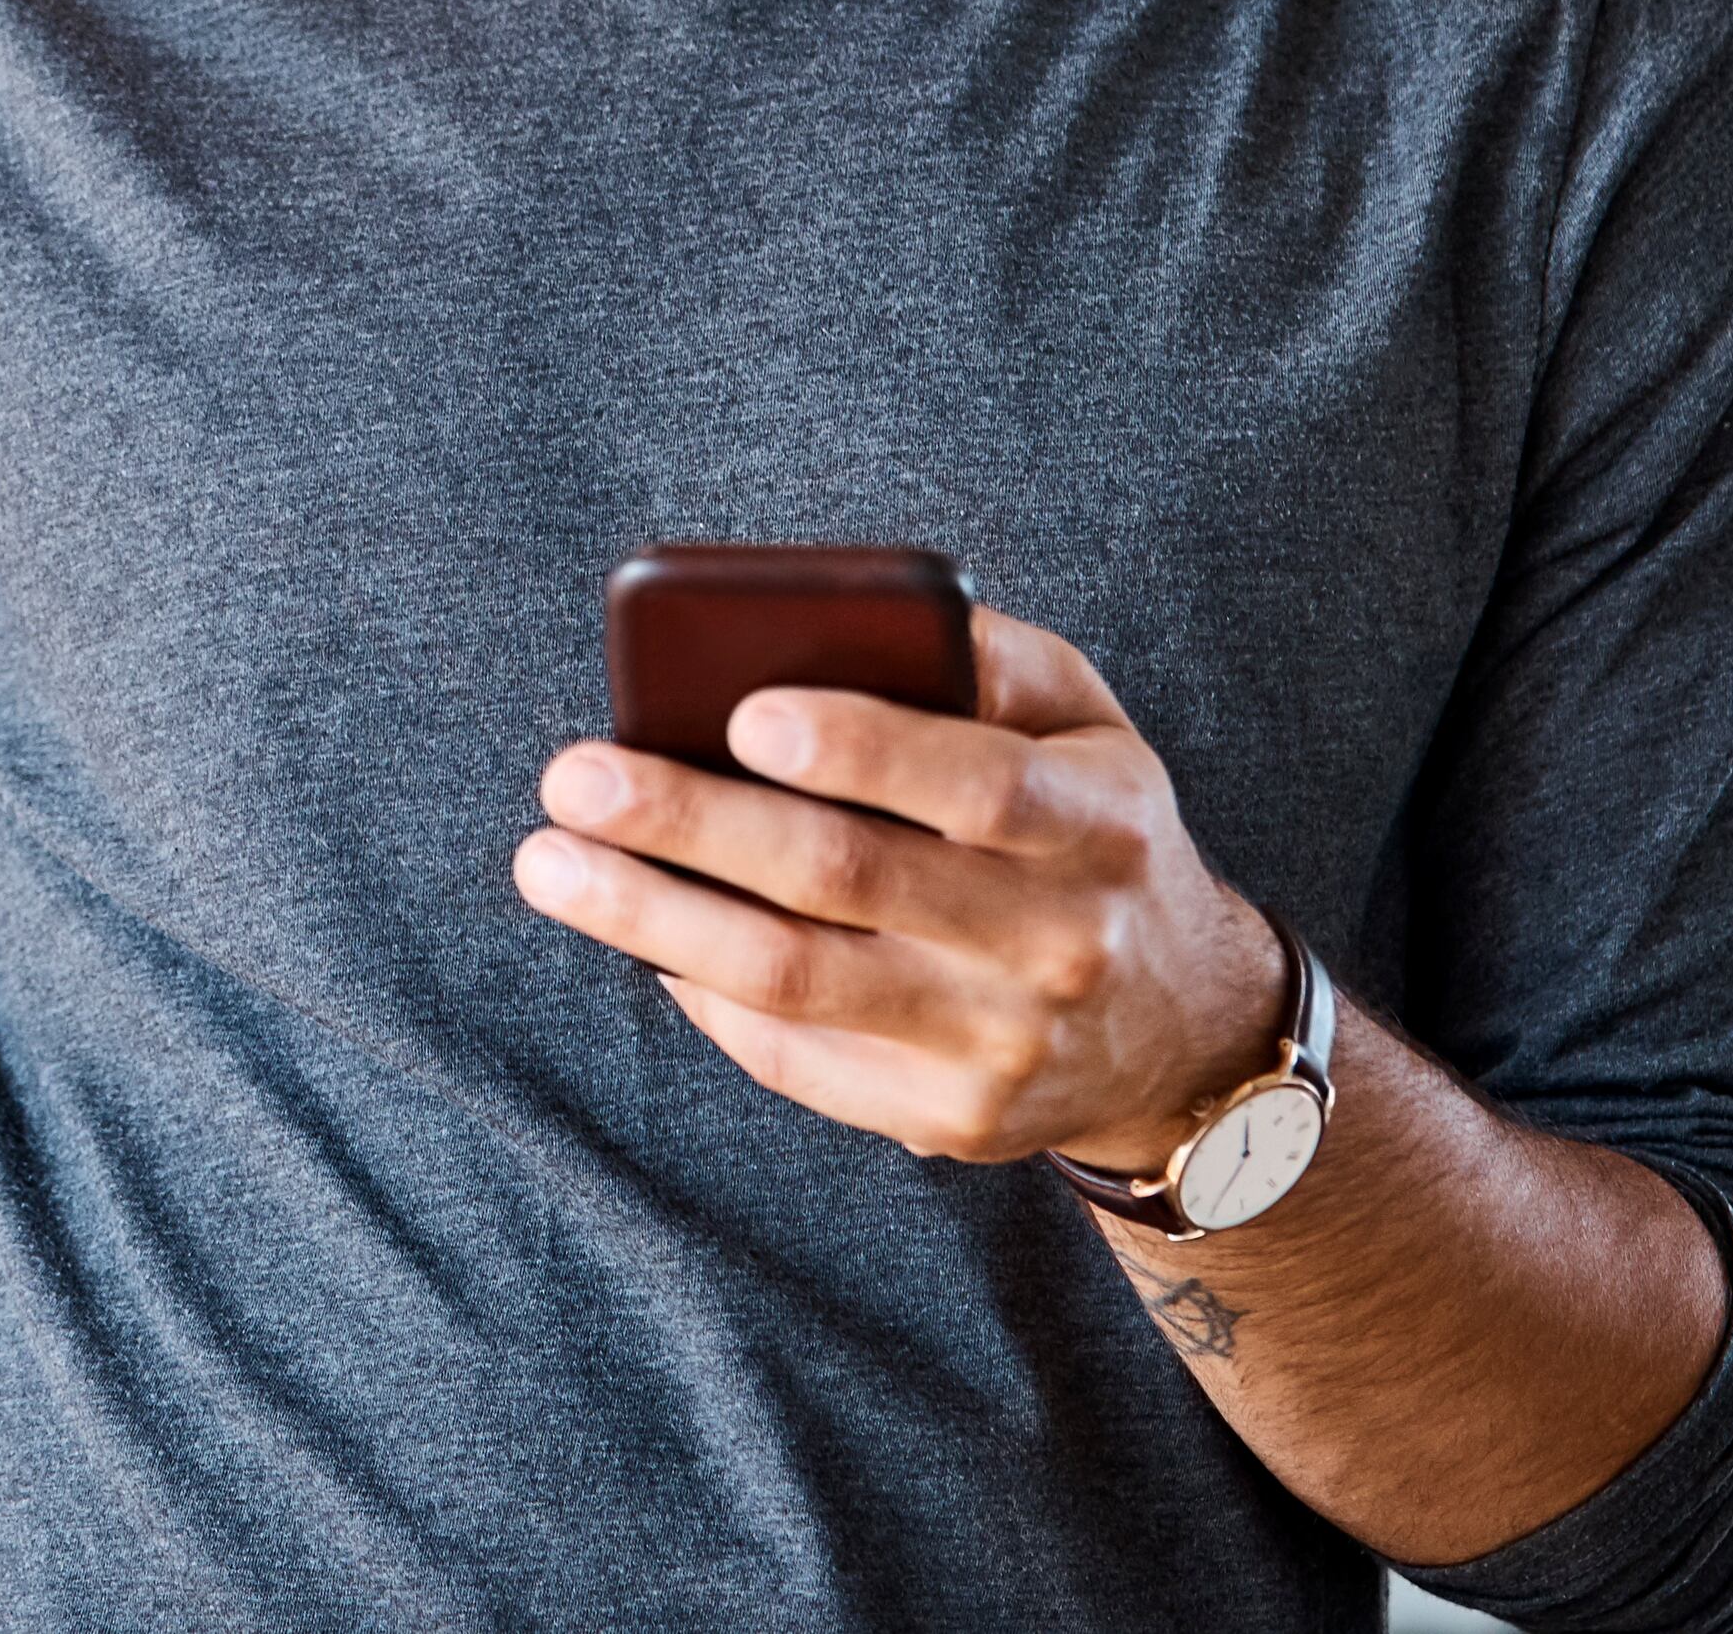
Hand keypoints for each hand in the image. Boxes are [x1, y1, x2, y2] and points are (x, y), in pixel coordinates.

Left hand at [511, 607, 1286, 1169]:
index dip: (863, 749)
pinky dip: (699, 992)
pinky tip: (631, 934)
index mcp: (1096, 821)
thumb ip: (991, 660)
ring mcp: (1002, 1044)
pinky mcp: (949, 1119)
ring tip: (550, 863)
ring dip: (653, 919)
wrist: (1182, 1030)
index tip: (743, 715)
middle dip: (695, 823)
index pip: (978, 783)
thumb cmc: (1090, 833)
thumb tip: (845, 613)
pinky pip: (795, 1056)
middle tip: (574, 777)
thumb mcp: (1089, 725)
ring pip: (796, 979)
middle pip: (850, 880)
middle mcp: (1057, 941)